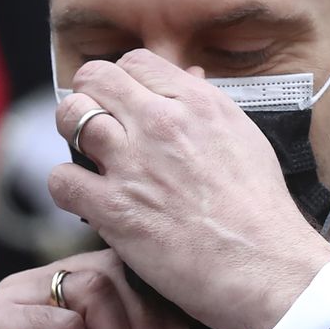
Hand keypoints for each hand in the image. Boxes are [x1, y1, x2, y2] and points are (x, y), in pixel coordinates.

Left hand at [50, 49, 329, 328]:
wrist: (267, 267)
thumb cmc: (262, 210)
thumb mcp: (244, 136)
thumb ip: (206, 105)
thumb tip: (187, 78)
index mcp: (196, 102)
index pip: (134, 61)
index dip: (124, 80)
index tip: (125, 101)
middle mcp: (161, 123)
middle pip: (93, 77)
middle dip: (89, 95)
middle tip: (97, 122)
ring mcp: (133, 164)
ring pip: (71, 116)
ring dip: (72, 134)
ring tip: (88, 156)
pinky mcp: (114, 209)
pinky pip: (62, 179)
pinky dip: (68, 187)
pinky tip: (87, 198)